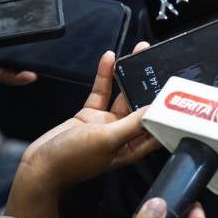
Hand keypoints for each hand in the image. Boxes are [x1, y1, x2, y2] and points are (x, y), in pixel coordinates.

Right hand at [4, 46, 159, 217]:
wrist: (39, 165)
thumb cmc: (72, 161)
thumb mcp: (106, 140)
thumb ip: (131, 124)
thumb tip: (154, 109)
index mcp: (133, 147)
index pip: (158, 126)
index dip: (169, 109)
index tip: (178, 88)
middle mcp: (123, 134)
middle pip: (142, 104)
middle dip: (150, 83)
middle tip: (158, 59)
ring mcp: (107, 123)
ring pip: (123, 94)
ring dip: (129, 74)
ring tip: (138, 52)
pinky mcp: (91, 115)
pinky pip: (102, 92)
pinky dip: (105, 76)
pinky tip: (109, 59)